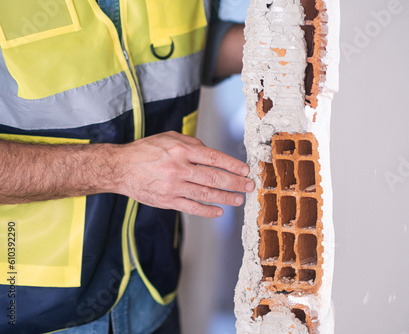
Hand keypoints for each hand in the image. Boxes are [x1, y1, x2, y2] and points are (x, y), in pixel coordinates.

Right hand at [117, 131, 253, 217]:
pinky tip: (219, 211)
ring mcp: (173, 187)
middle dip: (235, 183)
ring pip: (206, 194)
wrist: (120, 168)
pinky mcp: (167, 201)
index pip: (214, 158)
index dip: (232, 165)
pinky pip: (191, 208)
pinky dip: (207, 211)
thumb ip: (192, 143)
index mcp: (181, 150)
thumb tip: (211, 152)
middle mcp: (179, 168)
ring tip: (239, 199)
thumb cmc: (146, 151)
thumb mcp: (169, 137)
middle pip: (214, 178)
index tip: (244, 170)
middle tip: (249, 186)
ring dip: (226, 198)